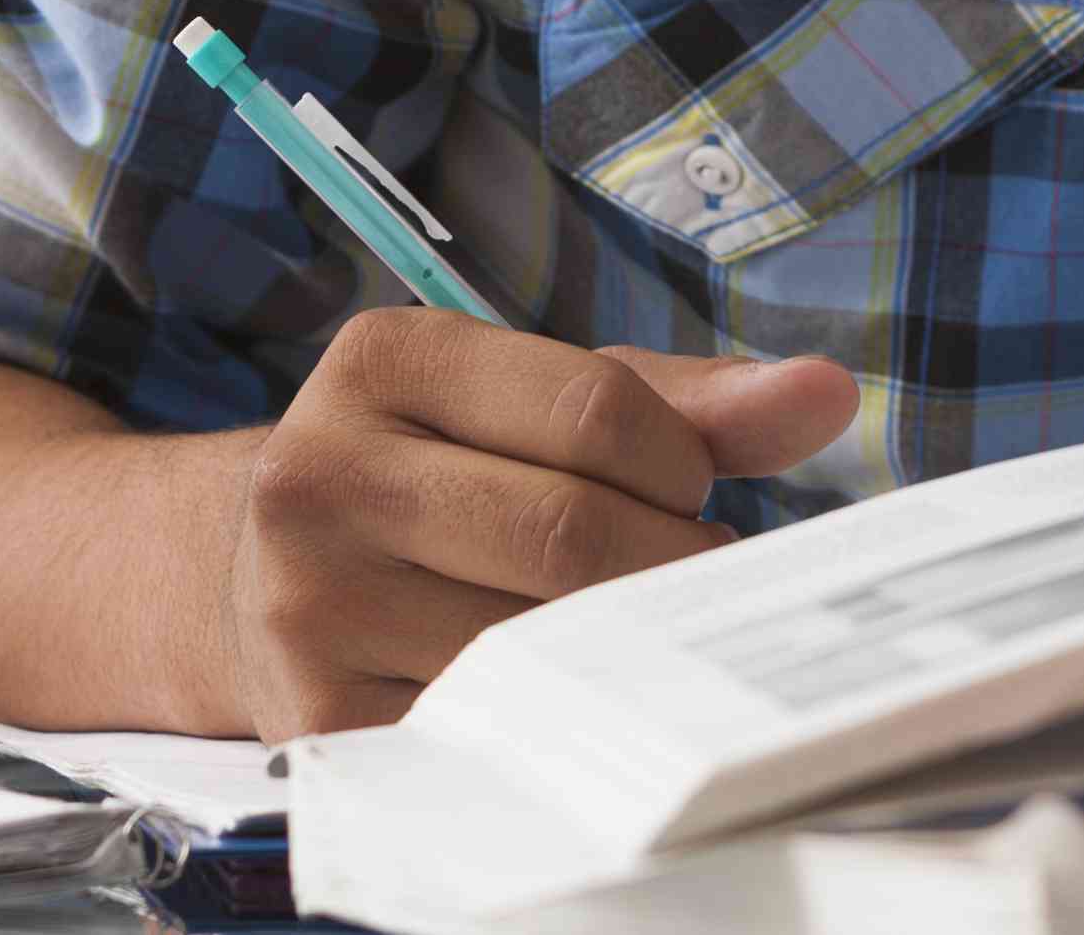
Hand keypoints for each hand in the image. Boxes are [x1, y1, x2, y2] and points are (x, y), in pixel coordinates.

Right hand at [229, 308, 854, 738]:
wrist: (254, 576)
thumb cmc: (437, 471)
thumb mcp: (536, 402)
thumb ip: (683, 399)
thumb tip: (829, 393)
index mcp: (384, 357)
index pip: (595, 410)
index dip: (681, 464)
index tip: (691, 492)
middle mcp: (322, 473)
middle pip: (570, 532)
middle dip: (664, 564)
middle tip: (684, 576)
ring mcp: (307, 603)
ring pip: (534, 640)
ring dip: (615, 644)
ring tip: (624, 623)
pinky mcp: (315, 714)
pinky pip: (486, 725)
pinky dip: (552, 715)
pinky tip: (566, 690)